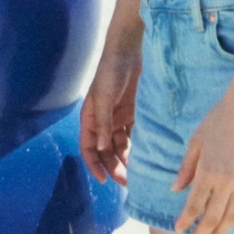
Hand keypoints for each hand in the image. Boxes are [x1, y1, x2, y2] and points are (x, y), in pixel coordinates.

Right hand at [80, 33, 141, 185]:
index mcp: (90, 119)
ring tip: (136, 174)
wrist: (129, 52)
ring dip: (125, 160)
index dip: (94, 165)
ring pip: (119, 146)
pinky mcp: (132, 115)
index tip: (104, 180)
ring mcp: (118, 119)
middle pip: (105, 151)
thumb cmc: (110, 72)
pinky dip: (137, 147)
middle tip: (126, 181)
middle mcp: (102, 122)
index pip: (88, 148)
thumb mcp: (104, 98)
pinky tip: (145, 158)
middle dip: (113, 166)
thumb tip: (99, 149)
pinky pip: (133, 136)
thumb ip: (102, 123)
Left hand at [172, 89, 233, 233]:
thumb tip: (175, 190)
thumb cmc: (217, 121)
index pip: (195, 204)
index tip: (179, 229)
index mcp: (208, 171)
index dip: (186, 220)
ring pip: (233, 215)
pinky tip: (233, 223)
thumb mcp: (196, 142)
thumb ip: (186, 168)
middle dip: (201, 232)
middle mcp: (226, 181)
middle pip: (213, 216)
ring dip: (222, 231)